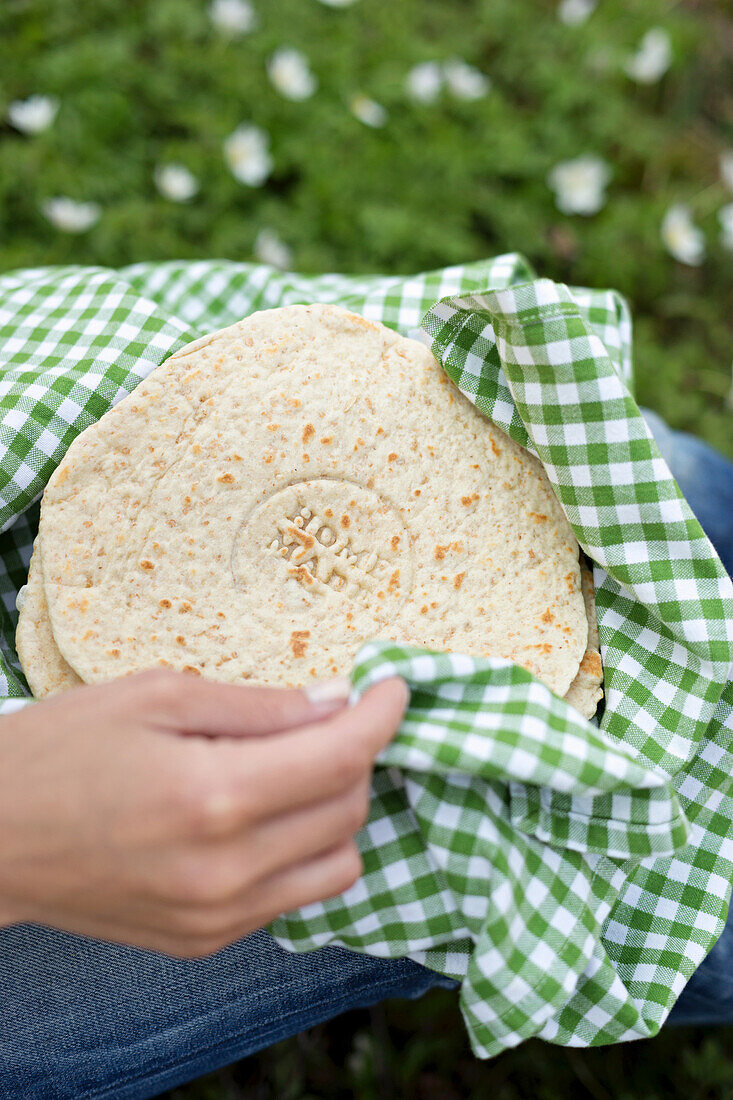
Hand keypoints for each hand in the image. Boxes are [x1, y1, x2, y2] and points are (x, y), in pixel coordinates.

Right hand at [0, 669, 407, 956]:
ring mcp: (218, 917)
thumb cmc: (63, 749)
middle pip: (349, 809)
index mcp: (213, 796)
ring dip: (337, 808)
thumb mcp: (157, 696)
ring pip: (339, 863)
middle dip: (356, 754)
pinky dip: (301, 851)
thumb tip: (335, 701)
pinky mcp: (205, 942)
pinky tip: (261, 816)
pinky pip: (294, 897)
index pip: (341, 757)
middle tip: (327, 717)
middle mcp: (226, 870)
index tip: (393, 689)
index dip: (382, 715)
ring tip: (296, 769)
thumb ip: (258, 704)